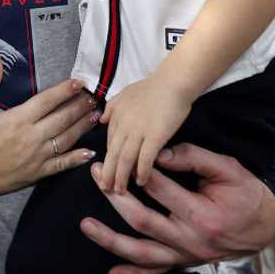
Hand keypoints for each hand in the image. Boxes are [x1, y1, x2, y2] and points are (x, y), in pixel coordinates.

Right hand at [0, 56, 99, 197]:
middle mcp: (31, 137)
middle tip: (94, 96)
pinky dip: (77, 158)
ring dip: (82, 126)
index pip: (47, 100)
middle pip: (62, 118)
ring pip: (66, 139)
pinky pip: (61, 164)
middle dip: (80, 106)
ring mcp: (36, 157)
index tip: (79, 82)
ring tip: (96, 116)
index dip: (65, 90)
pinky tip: (89, 152)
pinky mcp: (37, 173)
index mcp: (17, 119)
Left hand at [79, 143, 274, 273]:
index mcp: (202, 215)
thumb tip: (159, 152)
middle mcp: (190, 240)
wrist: (264, 226)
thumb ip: (194, 157)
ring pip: (141, 251)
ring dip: (110, 239)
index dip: (140, 170)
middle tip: (96, 175)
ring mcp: (184, 255)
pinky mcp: (183, 263)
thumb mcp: (227, 168)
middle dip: (115, 196)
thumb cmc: (245, 194)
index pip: (160, 190)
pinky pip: (154, 272)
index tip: (124, 152)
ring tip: (85, 225)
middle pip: (142, 219)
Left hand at [99, 75, 191, 189]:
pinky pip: (145, 158)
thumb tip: (102, 120)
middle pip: (112, 153)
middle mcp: (124, 125)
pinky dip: (142, 172)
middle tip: (105, 189)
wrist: (172, 82)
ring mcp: (138, 131)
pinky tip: (141, 182)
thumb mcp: (125, 93)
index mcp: (116, 115)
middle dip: (107, 173)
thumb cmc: (152, 87)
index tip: (106, 172)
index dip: (108, 159)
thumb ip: (112, 107)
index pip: (109, 142)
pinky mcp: (155, 136)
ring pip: (125, 159)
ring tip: (119, 191)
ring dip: (121, 177)